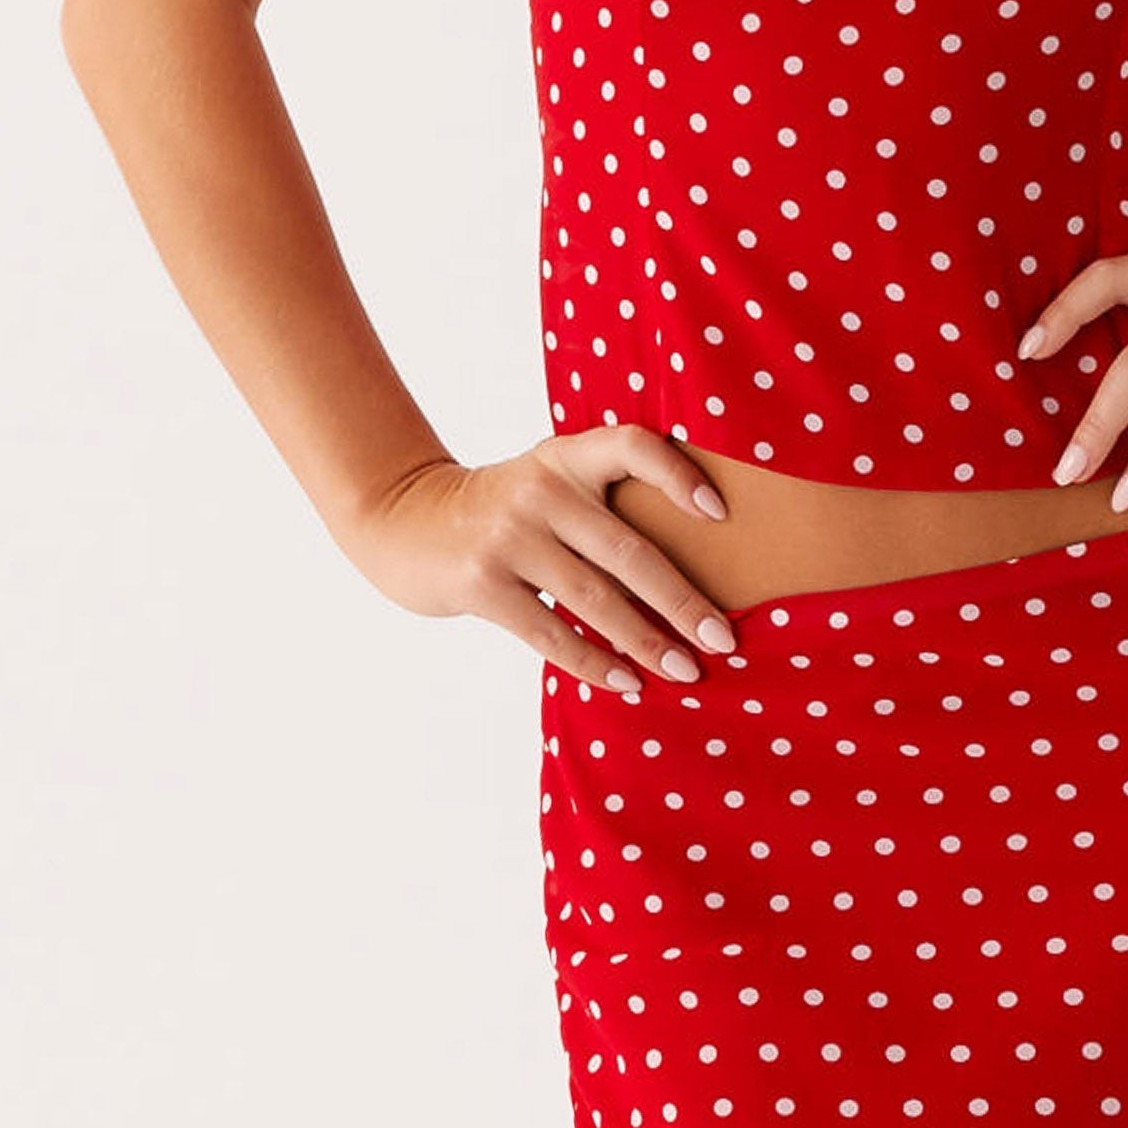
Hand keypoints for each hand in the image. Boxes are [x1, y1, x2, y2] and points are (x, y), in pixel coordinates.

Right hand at [338, 425, 740, 692]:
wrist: (404, 520)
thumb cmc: (502, 508)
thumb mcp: (545, 480)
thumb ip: (599, 502)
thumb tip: (685, 569)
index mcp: (565, 457)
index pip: (633, 447)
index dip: (679, 474)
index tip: (720, 514)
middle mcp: (541, 490)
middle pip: (628, 549)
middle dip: (682, 600)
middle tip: (724, 637)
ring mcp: (509, 536)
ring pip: (595, 599)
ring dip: (646, 641)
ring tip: (686, 670)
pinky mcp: (482, 583)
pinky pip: (551, 633)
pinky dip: (594, 662)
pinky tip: (627, 680)